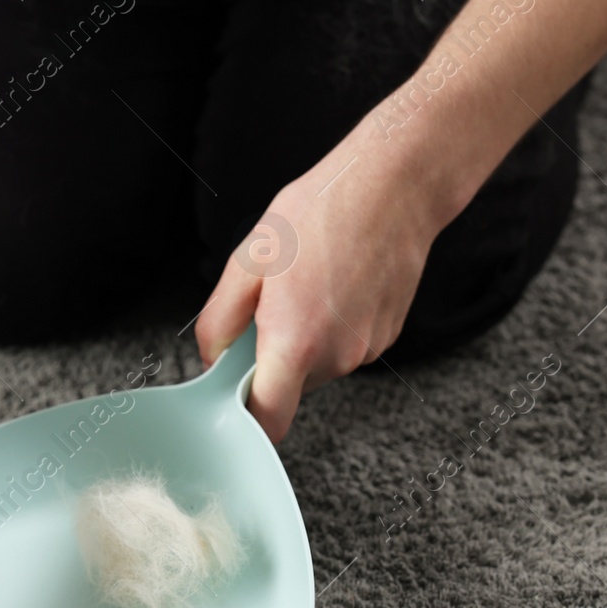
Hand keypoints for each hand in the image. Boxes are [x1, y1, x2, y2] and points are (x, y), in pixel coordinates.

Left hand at [195, 127, 451, 442]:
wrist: (393, 187)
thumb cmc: (321, 213)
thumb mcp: (248, 260)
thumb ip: (220, 320)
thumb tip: (212, 358)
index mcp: (295, 343)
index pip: (268, 420)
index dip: (247, 418)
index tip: (234, 397)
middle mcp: (336, 357)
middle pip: (291, 388)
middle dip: (272, 360)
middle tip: (270, 306)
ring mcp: (366, 349)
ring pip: (319, 366)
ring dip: (304, 341)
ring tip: (309, 285)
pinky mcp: (387, 337)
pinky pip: (346, 347)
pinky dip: (333, 328)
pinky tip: (336, 284)